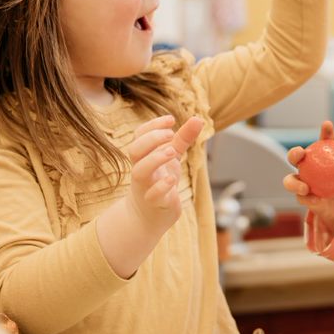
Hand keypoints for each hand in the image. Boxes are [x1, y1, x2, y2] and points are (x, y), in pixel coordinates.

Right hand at [124, 114, 203, 231]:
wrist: (149, 215)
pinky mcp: (154, 203)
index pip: (139, 135)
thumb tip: (198, 118)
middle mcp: (141, 169)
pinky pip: (152, 195)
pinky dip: (161, 186)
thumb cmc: (160, 180)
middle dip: (152, 139)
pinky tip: (172, 179)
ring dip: (155, 159)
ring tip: (172, 151)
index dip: (152, 125)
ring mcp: (145, 186)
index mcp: (144, 155)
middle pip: (135, 150)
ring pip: (140, 171)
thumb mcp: (172, 157)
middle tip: (171, 135)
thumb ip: (183, 138)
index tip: (171, 120)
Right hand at [282, 121, 333, 234]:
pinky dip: (308, 198)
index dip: (325, 132)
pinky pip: (301, 198)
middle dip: (294, 153)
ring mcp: (304, 183)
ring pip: (290, 180)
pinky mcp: (304, 199)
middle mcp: (309, 168)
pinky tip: (316, 199)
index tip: (327, 125)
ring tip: (305, 187)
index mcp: (324, 156)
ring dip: (294, 183)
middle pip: (295, 157)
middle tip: (300, 154)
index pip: (324, 141)